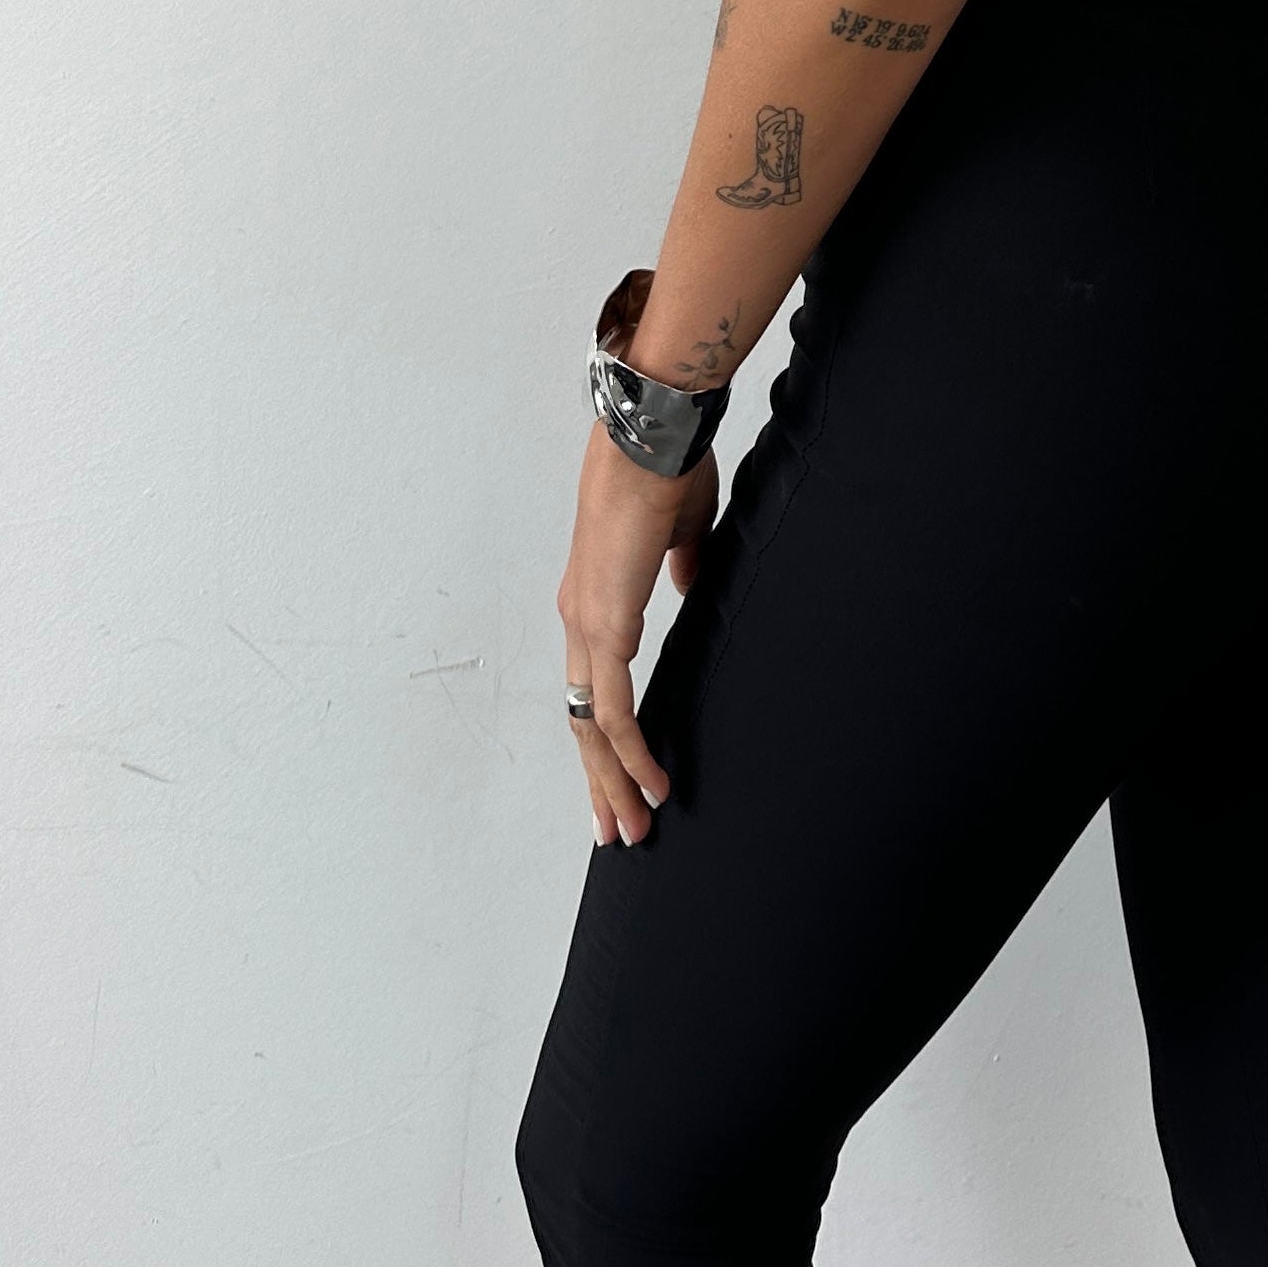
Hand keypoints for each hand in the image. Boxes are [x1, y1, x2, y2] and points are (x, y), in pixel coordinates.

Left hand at [556, 423, 717, 843]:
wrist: (649, 438)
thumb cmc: (668, 470)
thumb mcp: (684, 531)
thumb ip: (683, 568)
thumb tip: (688, 588)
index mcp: (594, 597)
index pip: (594, 684)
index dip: (606, 733)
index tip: (624, 773)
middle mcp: (580, 618)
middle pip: (584, 718)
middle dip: (602, 780)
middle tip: (619, 828)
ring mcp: (587, 624)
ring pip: (593, 725)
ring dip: (613, 780)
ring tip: (635, 825)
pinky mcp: (605, 626)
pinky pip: (613, 708)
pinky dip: (630, 750)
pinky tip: (652, 781)